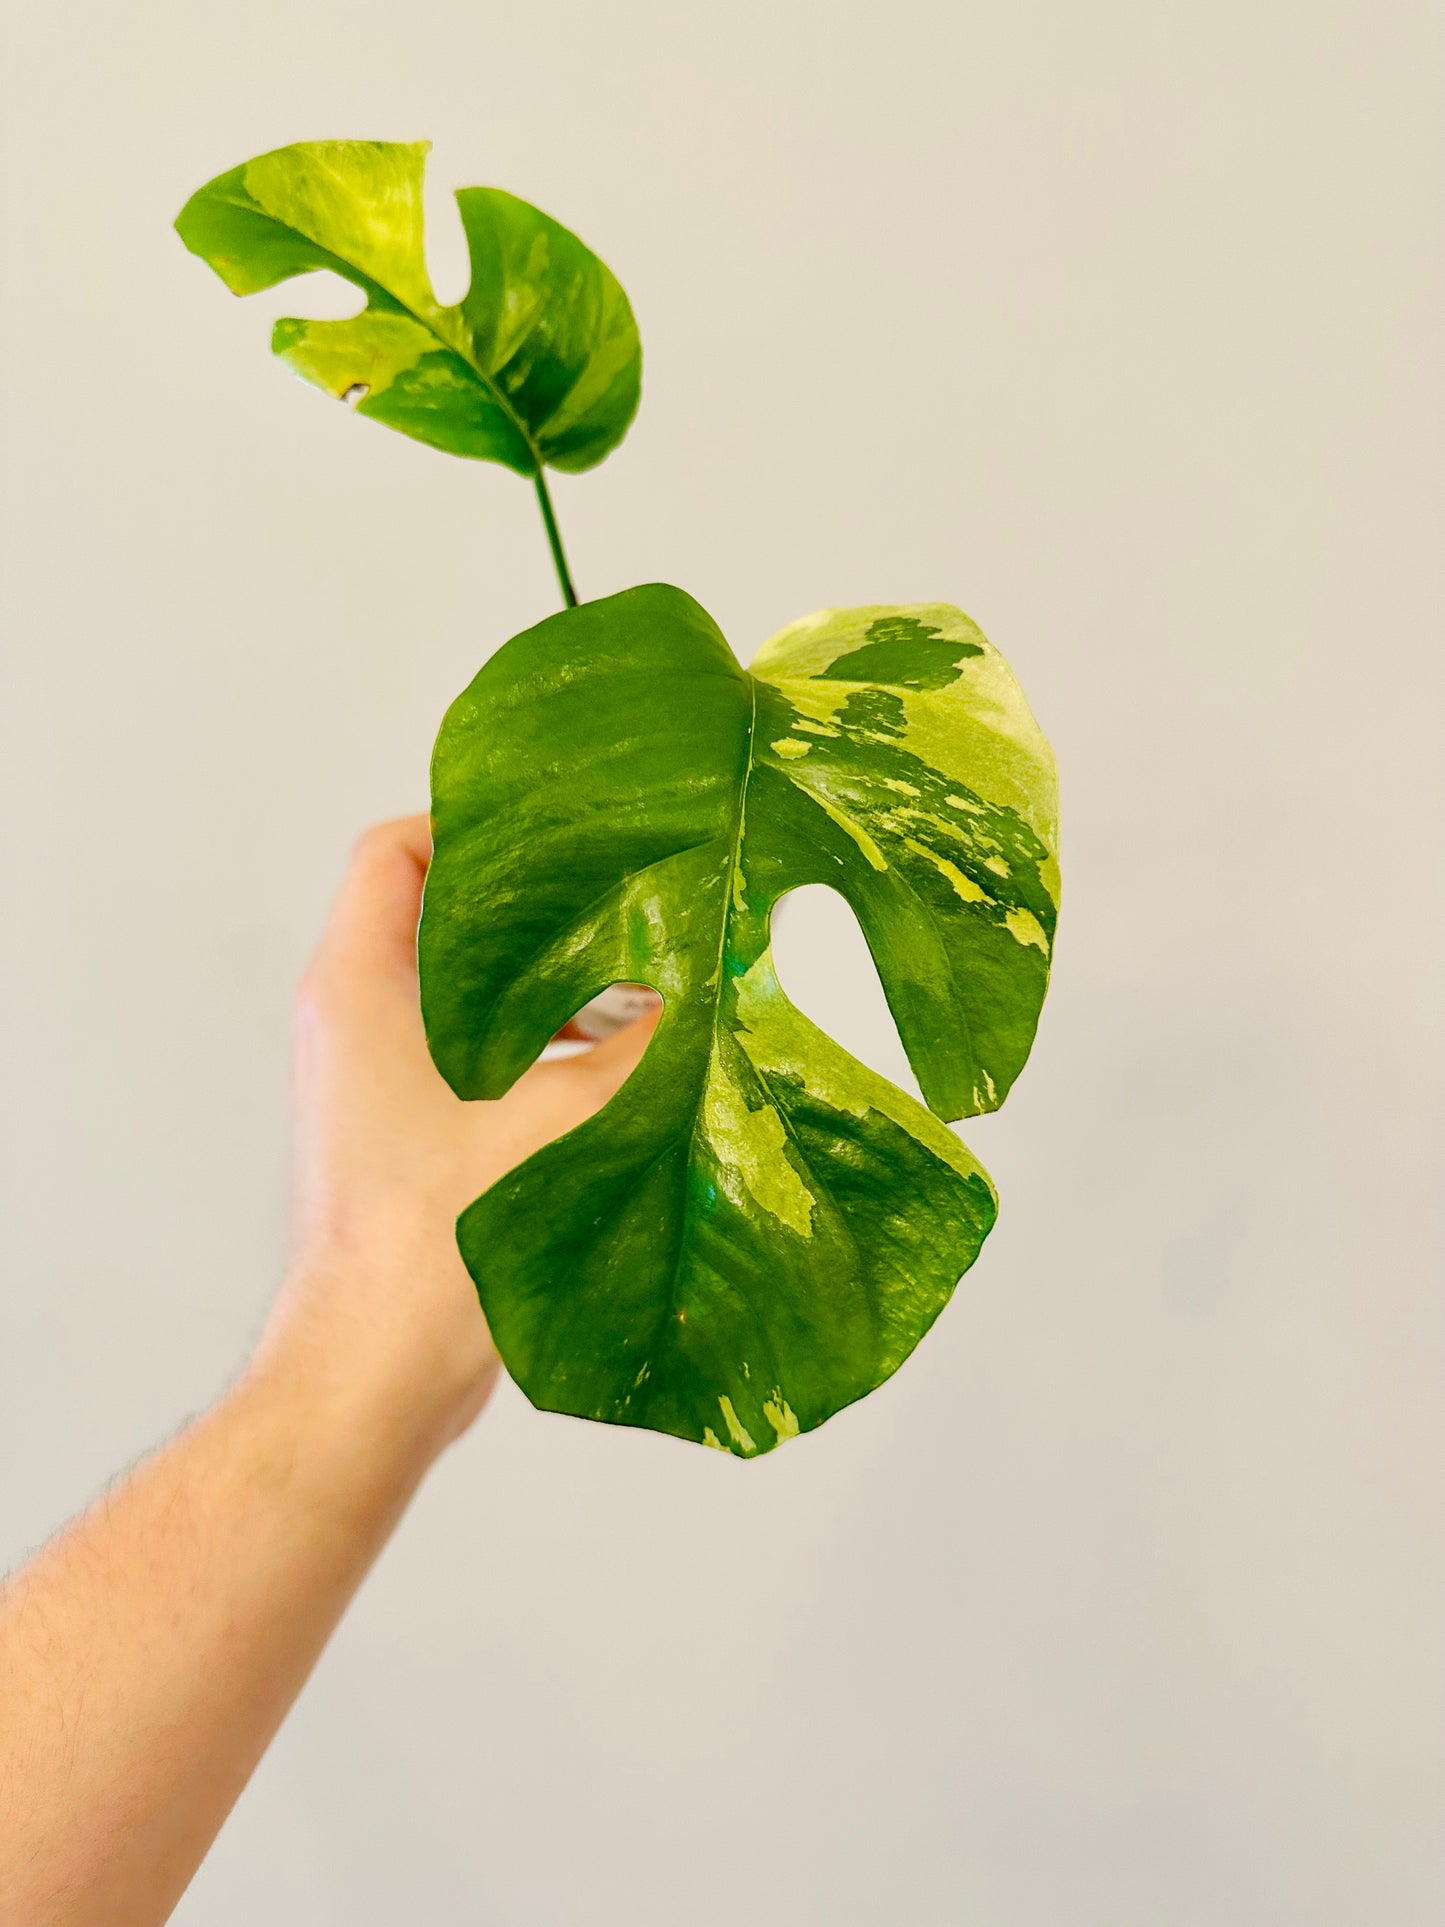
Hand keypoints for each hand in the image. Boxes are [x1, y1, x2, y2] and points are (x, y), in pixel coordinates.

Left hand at [254, 814, 657, 1456]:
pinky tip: (614, 1057)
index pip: (394, 852)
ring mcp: (376, 1075)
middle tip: (622, 896)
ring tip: (635, 975)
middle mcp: (355, 1019)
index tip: (561, 833)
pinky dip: (536, 1038)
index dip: (473, 826)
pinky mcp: (406, 1125)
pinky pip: (472, 1048)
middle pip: (437, 913)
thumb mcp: (555, 1123)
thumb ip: (632, 1050)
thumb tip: (701, 994)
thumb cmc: (432, 1244)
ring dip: (544, 978)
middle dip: (533, 904)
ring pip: (462, 987)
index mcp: (359, 988)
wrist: (375, 1371)